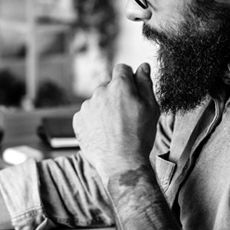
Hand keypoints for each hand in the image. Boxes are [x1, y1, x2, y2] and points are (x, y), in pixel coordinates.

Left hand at [73, 62, 159, 182]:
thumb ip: (146, 83)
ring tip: (115, 128)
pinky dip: (94, 121)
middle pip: (108, 86)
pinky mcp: (78, 120)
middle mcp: (100, 92)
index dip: (128, 78)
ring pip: (98, 101)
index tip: (132, 91)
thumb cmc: (139, 135)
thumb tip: (143, 66)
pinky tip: (104, 133)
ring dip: (105, 108)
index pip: (122, 69)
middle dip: (116, 95)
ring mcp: (87, 106)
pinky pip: (87, 114)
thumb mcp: (151, 108)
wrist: (121, 162)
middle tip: (126, 116)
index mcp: (119, 86)